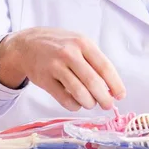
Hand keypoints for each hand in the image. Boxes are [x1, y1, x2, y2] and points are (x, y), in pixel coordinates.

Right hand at [0, 27, 125, 111]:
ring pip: (79, 92)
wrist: (27, 45)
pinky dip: (74, 105)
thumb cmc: (60, 45)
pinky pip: (64, 98)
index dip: (115, 83)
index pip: (104, 66)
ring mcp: (55, 66)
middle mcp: (69, 53)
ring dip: (89, 102)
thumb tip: (112, 86)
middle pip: (93, 81)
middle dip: (104, 97)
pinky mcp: (44, 80)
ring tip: (92, 103)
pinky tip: (77, 104)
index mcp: (83, 43)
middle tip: (108, 105)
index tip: (121, 95)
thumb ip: (94, 61)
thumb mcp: (79, 43)